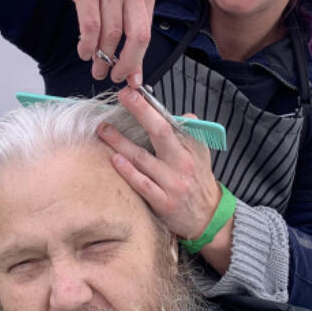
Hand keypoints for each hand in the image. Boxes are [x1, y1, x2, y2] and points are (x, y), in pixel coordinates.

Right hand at [40, 0, 154, 86]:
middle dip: (124, 63)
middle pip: (135, 36)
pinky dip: (87, 44)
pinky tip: (84, 51)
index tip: (130, 79)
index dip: (138, 61)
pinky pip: (89, 24)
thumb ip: (127, 18)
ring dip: (101, 56)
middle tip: (111, 76)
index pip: (146, 33)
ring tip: (94, 66)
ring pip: (110, 32)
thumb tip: (132, 62)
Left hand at [97, 88, 224, 241]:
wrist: (207, 218)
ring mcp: (171, 184)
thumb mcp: (201, 155)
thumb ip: (191, 134)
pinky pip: (142, 184)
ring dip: (121, 142)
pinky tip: (115, 160)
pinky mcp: (163, 203)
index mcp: (189, 149)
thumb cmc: (198, 182)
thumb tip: (183, 115)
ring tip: (103, 129)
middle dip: (140, 112)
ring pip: (143, 159)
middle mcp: (181, 164)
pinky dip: (128, 172)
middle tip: (122, 97)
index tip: (133, 93)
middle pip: (159, 133)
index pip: (169, 123)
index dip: (150, 107)